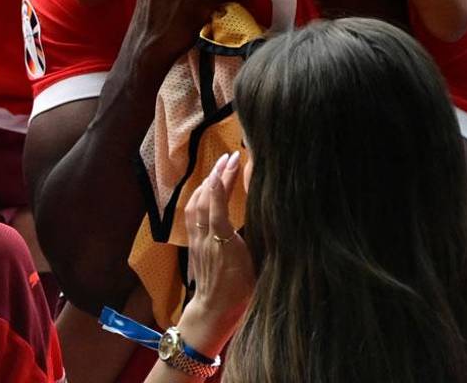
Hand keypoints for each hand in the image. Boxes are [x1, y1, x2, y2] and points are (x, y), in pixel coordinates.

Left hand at [180, 152, 254, 356]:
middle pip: (205, 198)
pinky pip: (192, 214)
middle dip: (215, 175)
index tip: (233, 160)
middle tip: (227, 157)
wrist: (214, 310)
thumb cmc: (240, 291)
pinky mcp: (193, 243)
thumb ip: (259, 238)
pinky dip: (199, 197)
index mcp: (223, 242)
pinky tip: (206, 190)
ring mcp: (196, 240)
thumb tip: (274, 216)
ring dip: (205, 183)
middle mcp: (205, 237)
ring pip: (195, 203)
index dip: (224, 180)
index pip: (219, 203)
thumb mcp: (257, 265)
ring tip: (218, 169)